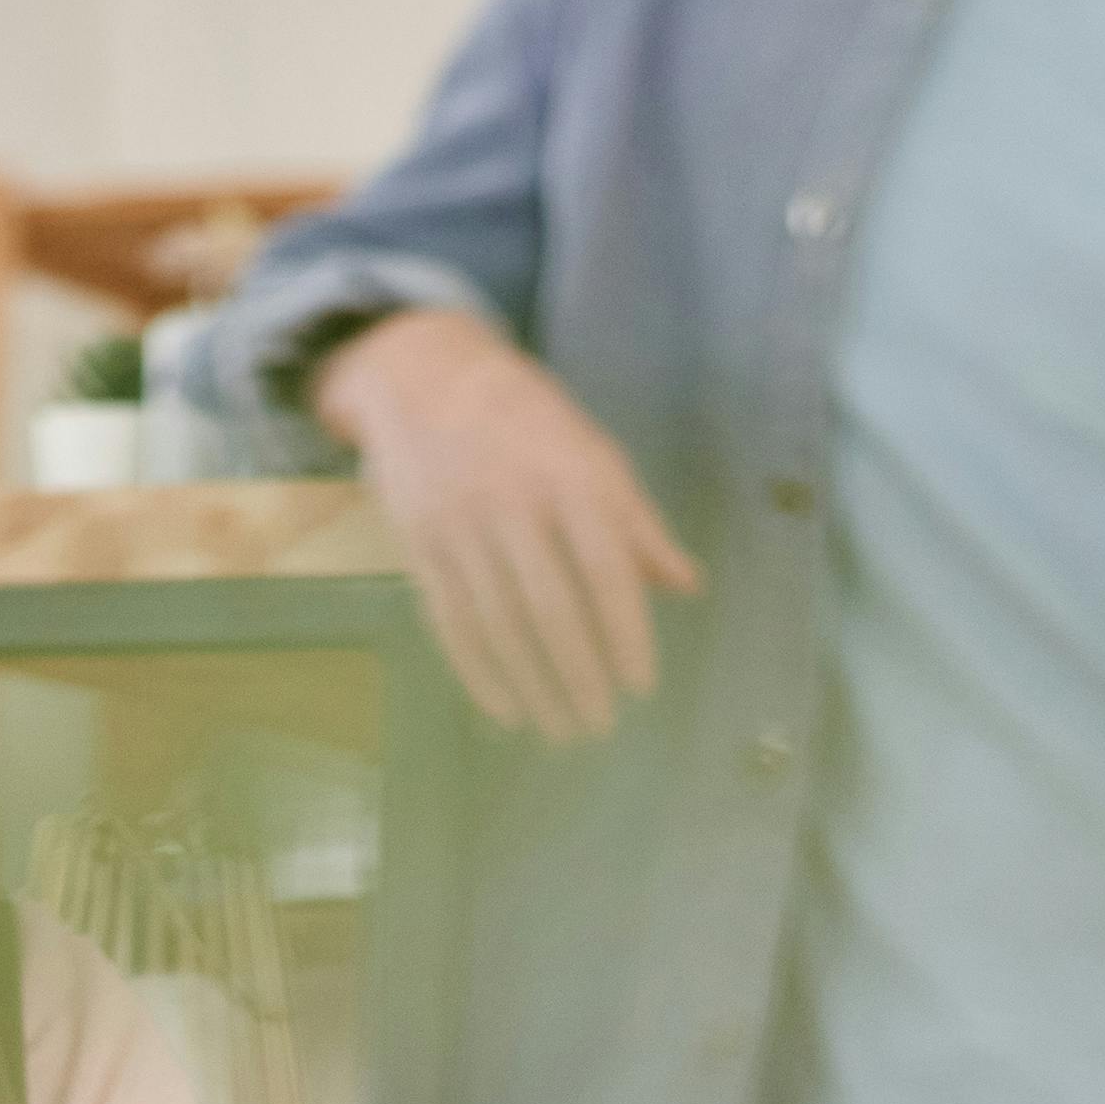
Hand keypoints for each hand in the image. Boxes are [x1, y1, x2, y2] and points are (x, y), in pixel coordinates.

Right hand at [314, 308, 702, 740]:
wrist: (423, 376)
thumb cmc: (527, 419)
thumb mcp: (593, 451)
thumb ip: (636, 521)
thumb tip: (685, 585)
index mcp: (570, 477)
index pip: (604, 569)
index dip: (625, 632)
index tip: (641, 686)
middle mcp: (512, 503)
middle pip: (549, 606)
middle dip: (577, 673)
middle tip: (598, 725)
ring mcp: (459, 526)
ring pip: (497, 622)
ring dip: (529, 683)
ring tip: (557, 727)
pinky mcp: (419, 544)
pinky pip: (449, 620)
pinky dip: (476, 671)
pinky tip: (503, 708)